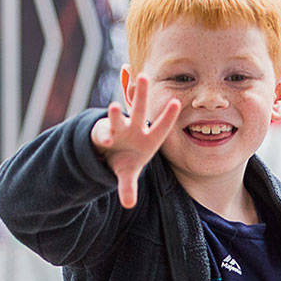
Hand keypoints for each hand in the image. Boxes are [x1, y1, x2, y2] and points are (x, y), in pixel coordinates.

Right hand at [91, 75, 181, 208]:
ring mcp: (119, 127)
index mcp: (148, 139)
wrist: (111, 155)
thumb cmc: (126, 160)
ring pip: (118, 113)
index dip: (167, 116)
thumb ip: (128, 187)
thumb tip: (128, 204)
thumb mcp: (127, 174)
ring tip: (114, 104)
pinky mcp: (104, 129)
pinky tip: (110, 118)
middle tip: (143, 76)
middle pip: (139, 110)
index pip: (160, 127)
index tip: (176, 103)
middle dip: (141, 95)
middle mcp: (134, 129)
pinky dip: (104, 130)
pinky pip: (103, 127)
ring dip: (116, 107)